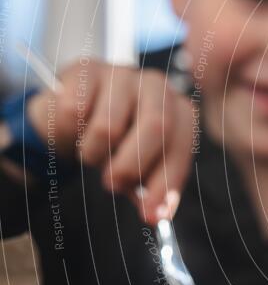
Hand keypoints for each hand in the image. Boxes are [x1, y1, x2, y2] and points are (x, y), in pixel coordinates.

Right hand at [26, 59, 193, 223]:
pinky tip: (75, 128)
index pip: (181, 147)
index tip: (151, 213)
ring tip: (93, 152)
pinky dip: (69, 132)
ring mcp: (124, 74)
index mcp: (180, 111)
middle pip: (155, 127)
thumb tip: (155, 215)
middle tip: (111, 183)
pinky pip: (74, 112)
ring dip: (94, 153)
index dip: (166, 182)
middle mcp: (158, 87)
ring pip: (109, 126)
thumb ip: (149, 190)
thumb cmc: (117, 142)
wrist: (74, 111)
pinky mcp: (87, 69)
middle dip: (130, 166)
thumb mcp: (138, 165)